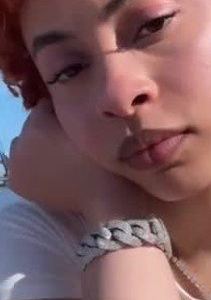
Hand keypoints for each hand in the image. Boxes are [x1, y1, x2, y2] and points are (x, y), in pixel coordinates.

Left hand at [7, 100, 155, 220]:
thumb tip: (67, 102)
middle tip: (72, 140)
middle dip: (48, 130)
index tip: (80, 121)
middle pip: (34, 127)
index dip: (64, 112)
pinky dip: (34, 166)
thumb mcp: (94, 125)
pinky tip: (53, 170)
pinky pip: (23, 166)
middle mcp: (19, 141)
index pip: (45, 106)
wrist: (106, 198)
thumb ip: (75, 109)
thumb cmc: (105, 157)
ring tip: (64, 156)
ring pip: (26, 146)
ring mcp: (14, 164)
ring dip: (40, 147)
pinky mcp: (16, 183)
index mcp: (37, 122)